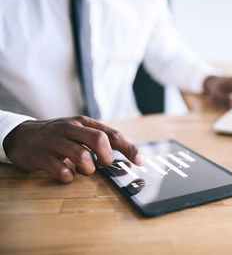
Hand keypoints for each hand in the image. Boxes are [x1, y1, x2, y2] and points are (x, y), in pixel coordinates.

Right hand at [3, 116, 143, 183]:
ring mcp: (55, 141)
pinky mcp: (41, 156)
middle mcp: (71, 128)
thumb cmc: (59, 136)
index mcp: (84, 122)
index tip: (140, 161)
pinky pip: (61, 170)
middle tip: (102, 165)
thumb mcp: (79, 131)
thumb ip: (100, 139)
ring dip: (88, 169)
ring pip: (82, 155)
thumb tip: (127, 154)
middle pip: (99, 140)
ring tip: (83, 169)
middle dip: (107, 158)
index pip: (112, 134)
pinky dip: (69, 177)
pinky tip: (67, 175)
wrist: (22, 135)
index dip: (129, 148)